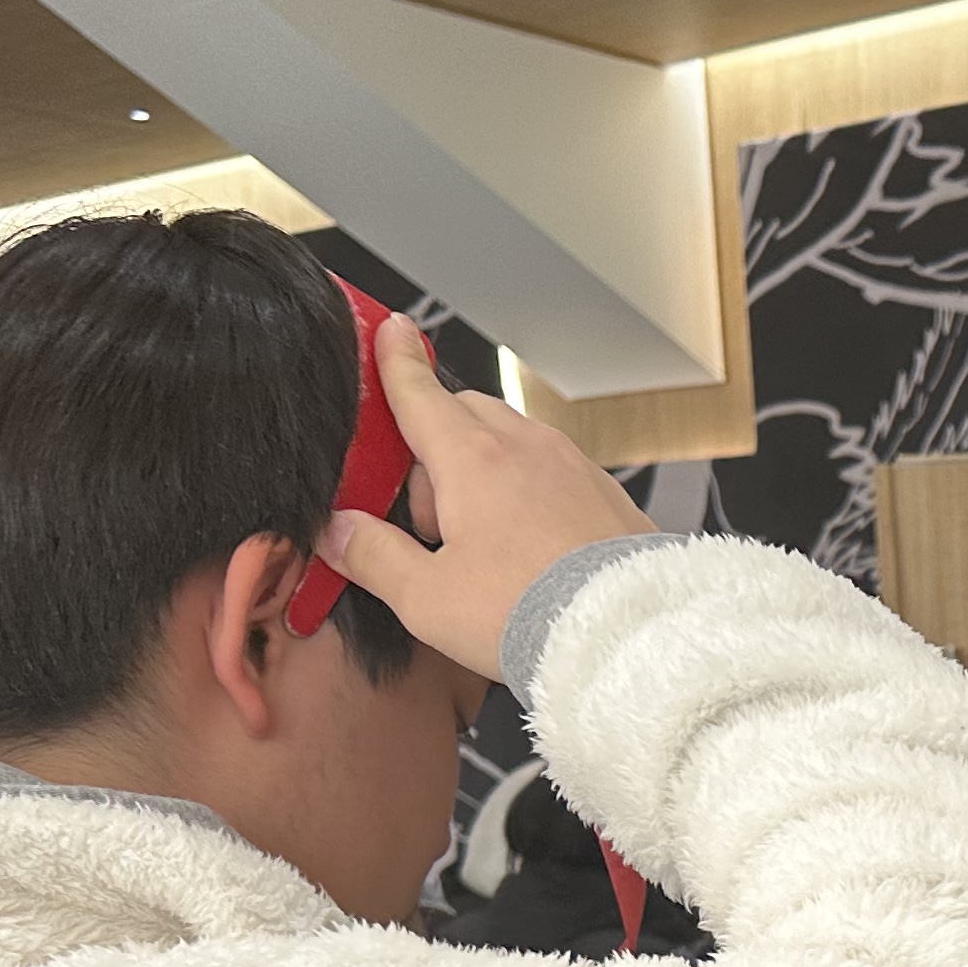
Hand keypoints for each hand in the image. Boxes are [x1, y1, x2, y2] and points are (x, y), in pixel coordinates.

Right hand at [313, 317, 656, 676]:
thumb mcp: (428, 597)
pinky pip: (554, 473)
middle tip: (428, 521)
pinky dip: (530, 493)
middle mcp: (526, 447)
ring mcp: (573, 466)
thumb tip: (338, 531)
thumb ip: (374, 557)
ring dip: (484, 475)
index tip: (389, 330)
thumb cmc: (528, 616)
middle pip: (465, 417)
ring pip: (512, 444)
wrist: (629, 636)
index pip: (419, 393)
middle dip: (435, 449)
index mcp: (471, 458)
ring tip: (482, 547)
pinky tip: (532, 550)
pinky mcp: (607, 495)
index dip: (396, 361)